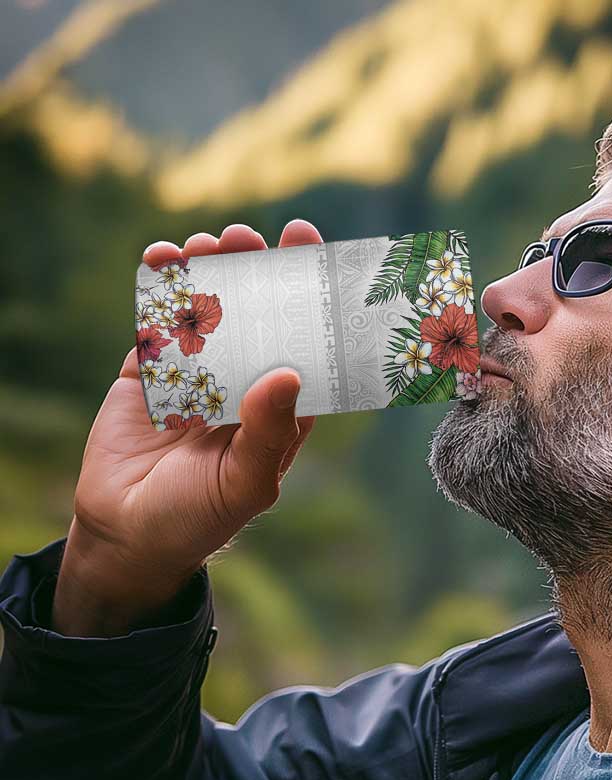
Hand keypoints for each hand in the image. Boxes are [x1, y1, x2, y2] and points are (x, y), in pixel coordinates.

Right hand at [52, 220, 322, 635]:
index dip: (310, 298)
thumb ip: (268, 431)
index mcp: (280, 407)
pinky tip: (163, 259)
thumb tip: (289, 373)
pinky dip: (160, 288)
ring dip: (210, 271)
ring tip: (208, 244)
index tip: (309, 250)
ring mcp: (197, 372)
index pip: (304, 343)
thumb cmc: (200, 517)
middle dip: (256, 271)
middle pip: (258, 314)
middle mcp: (245, 381)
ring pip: (210, 309)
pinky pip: (158, 321)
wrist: (127, 534)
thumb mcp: (245, 482)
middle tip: (249, 238)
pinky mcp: (150, 370)